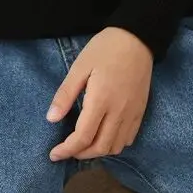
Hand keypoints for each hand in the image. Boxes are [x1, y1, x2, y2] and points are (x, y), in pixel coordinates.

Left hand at [46, 27, 152, 161]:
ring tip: (83, 145)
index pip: (83, 137)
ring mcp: (132, 113)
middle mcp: (119, 112)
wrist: (137, 38)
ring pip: (116, 147)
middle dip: (80, 154)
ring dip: (98, 152)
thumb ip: (66, 94)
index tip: (54, 154)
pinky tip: (104, 136)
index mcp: (101, 100)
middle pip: (100, 147)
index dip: (67, 150)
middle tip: (66, 150)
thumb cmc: (105, 49)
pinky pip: (128, 138)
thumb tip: (51, 119)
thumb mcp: (80, 66)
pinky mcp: (141, 111)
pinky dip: (114, 145)